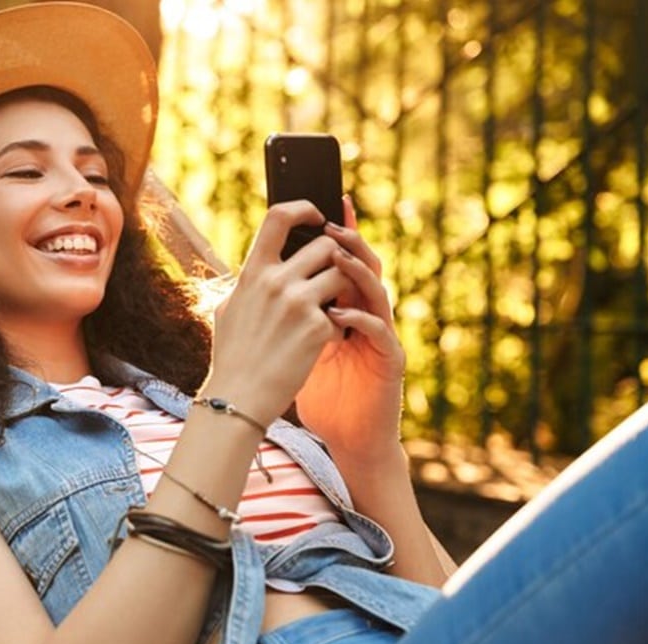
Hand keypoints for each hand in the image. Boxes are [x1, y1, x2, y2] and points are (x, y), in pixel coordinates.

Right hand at [203, 200, 353, 424]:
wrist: (239, 397)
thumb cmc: (232, 356)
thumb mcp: (230, 309)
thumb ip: (251, 283)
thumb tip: (263, 264)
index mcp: (253, 272)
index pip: (279, 216)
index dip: (304, 208)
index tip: (317, 215)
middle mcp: (276, 281)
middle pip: (326, 245)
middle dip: (335, 259)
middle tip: (331, 278)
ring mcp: (298, 303)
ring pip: (342, 274)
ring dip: (343, 289)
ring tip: (329, 310)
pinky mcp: (317, 328)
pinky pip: (342, 312)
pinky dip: (337, 327)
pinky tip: (321, 343)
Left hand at [294, 197, 405, 462]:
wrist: (346, 434)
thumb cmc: (321, 390)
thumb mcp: (299, 342)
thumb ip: (289, 312)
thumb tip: (259, 280)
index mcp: (347, 307)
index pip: (344, 261)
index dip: (338, 233)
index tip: (323, 204)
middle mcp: (368, 315)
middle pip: (364, 267)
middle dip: (348, 244)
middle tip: (329, 225)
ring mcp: (381, 336)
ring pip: (377, 293)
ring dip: (357, 273)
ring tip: (337, 258)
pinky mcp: (389, 360)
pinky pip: (379, 333)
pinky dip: (361, 320)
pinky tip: (341, 314)